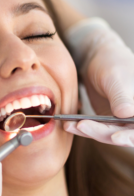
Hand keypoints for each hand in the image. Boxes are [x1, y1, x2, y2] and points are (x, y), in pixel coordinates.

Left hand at [64, 18, 133, 146]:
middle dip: (101, 133)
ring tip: (69, 125)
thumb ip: (121, 97)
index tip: (115, 136)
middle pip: (122, 134)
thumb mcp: (116, 79)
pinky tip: (68, 125)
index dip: (129, 136)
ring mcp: (119, 121)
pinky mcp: (105, 121)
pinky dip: (82, 128)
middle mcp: (133, 117)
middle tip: (82, 126)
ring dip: (88, 132)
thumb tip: (126, 113)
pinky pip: (94, 129)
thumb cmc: (112, 63)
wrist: (97, 59)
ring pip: (106, 134)